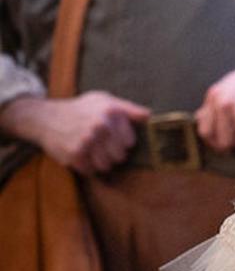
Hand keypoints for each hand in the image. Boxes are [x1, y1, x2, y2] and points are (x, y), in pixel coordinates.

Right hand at [4, 90, 149, 173]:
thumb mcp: (105, 100)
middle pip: (120, 156)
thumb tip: (151, 116)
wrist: (47, 118)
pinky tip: (81, 155)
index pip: (131, 142)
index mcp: (112, 111)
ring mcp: (87, 141)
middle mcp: (101, 125)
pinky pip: (90, 171)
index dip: (124, 142)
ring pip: (106, 166)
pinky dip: (87, 167)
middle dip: (113, 154)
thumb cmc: (81, 108)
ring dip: (101, 163)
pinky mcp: (74, 155)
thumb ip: (129, 109)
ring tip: (92, 151)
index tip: (115, 139)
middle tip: (102, 147)